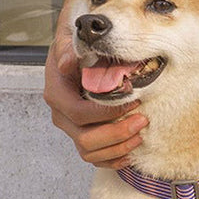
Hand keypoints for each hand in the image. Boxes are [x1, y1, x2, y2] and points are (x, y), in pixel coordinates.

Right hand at [43, 17, 147, 168]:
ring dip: (118, 148)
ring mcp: (72, 129)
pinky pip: (96, 158)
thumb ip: (67, 49)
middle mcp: (62, 116)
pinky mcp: (84, 137)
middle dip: (117, 133)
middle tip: (142, 121)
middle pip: (85, 138)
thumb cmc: (78, 48)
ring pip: (90, 152)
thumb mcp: (70, 39)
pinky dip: (114, 159)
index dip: (107, 113)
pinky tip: (131, 152)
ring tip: (140, 135)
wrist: (80, 56)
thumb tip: (66, 63)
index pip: (79, 113)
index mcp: (57, 94)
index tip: (132, 102)